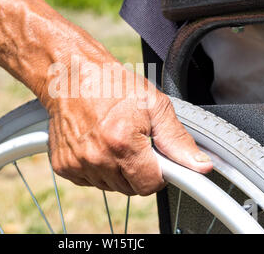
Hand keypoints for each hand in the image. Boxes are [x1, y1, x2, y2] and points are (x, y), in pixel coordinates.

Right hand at [44, 56, 212, 195]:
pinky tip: (96, 143)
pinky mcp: (63, 166)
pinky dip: (97, 167)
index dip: (158, 172)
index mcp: (122, 143)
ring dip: (116, 169)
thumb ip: (177, 139)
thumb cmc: (111, 84)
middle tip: (133, 142)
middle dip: (137, 170)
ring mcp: (77, 164)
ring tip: (113, 138)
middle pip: (130, 188)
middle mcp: (97, 158)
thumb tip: (200, 166)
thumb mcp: (153, 104)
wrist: (71, 74)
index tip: (155, 157)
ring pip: (110, 186)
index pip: (150, 185)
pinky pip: (90, 180)